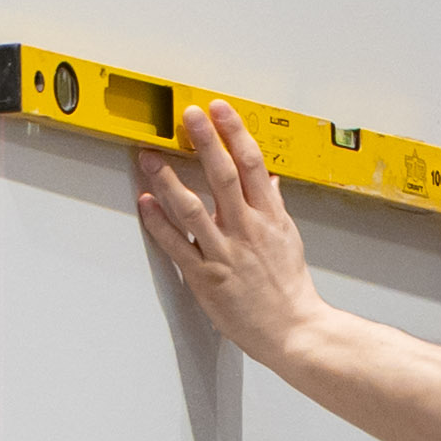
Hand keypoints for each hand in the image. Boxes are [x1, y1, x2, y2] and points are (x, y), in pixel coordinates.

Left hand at [133, 102, 323, 362]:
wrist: (294, 330)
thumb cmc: (290, 290)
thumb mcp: (288, 239)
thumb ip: (274, 206)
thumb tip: (269, 181)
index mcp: (269, 218)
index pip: (253, 164)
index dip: (235, 133)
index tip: (220, 110)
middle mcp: (246, 229)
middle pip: (224, 176)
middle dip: (205, 141)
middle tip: (188, 115)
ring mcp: (224, 252)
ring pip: (193, 208)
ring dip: (168, 179)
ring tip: (150, 157)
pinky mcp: (206, 276)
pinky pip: (177, 245)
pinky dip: (159, 224)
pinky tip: (145, 203)